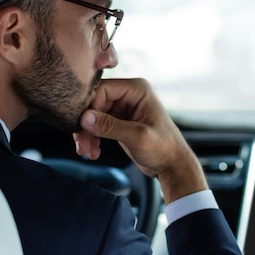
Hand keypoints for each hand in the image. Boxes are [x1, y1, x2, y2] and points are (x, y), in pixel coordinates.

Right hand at [73, 78, 206, 203]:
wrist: (171, 166)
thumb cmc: (164, 148)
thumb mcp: (137, 137)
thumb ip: (111, 126)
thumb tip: (85, 118)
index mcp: (137, 90)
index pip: (102, 89)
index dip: (90, 107)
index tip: (83, 126)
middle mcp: (129, 95)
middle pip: (94, 102)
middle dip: (86, 125)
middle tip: (83, 145)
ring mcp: (122, 107)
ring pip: (92, 115)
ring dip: (87, 134)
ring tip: (87, 152)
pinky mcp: (118, 121)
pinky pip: (96, 124)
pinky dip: (92, 137)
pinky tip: (93, 151)